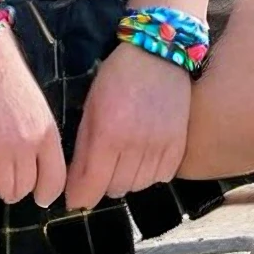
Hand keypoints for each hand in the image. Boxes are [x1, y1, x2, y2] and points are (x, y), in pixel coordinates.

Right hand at [0, 27, 67, 206]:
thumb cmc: (7, 77)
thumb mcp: (37, 108)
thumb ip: (40, 138)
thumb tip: (37, 170)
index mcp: (48, 133)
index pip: (55, 181)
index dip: (46, 194)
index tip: (39, 197)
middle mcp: (28, 144)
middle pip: (24, 190)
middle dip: (14, 188)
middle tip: (3, 173)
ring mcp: (2, 147)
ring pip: (2, 191)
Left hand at [64, 43, 190, 210]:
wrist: (158, 55)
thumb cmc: (116, 78)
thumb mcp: (90, 109)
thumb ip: (83, 151)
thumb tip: (74, 188)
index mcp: (108, 134)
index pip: (92, 186)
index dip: (80, 197)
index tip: (75, 198)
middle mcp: (136, 145)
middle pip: (115, 189)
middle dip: (102, 183)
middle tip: (100, 166)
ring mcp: (161, 146)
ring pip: (138, 186)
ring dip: (126, 179)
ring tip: (122, 158)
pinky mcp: (179, 145)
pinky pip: (162, 177)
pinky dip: (149, 173)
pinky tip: (143, 155)